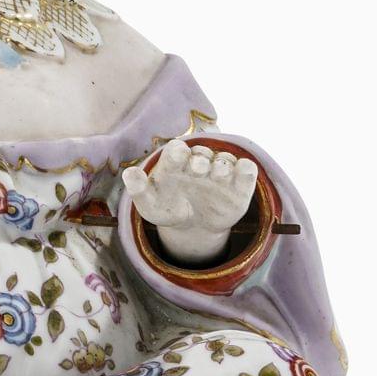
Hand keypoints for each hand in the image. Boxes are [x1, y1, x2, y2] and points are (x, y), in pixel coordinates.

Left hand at [122, 139, 257, 264]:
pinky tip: (242, 173)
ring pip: (225, 159)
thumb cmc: (167, 208)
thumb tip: (129, 174)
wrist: (192, 226)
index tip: (178, 155)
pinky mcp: (240, 184)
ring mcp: (220, 172)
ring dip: (222, 165)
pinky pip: (247, 170)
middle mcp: (199, 162)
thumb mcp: (149, 204)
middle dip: (200, 160)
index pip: (176, 149)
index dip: (178, 151)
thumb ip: (138, 189)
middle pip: (202, 154)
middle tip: (198, 170)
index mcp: (175, 162)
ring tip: (219, 175)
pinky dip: (247, 170)